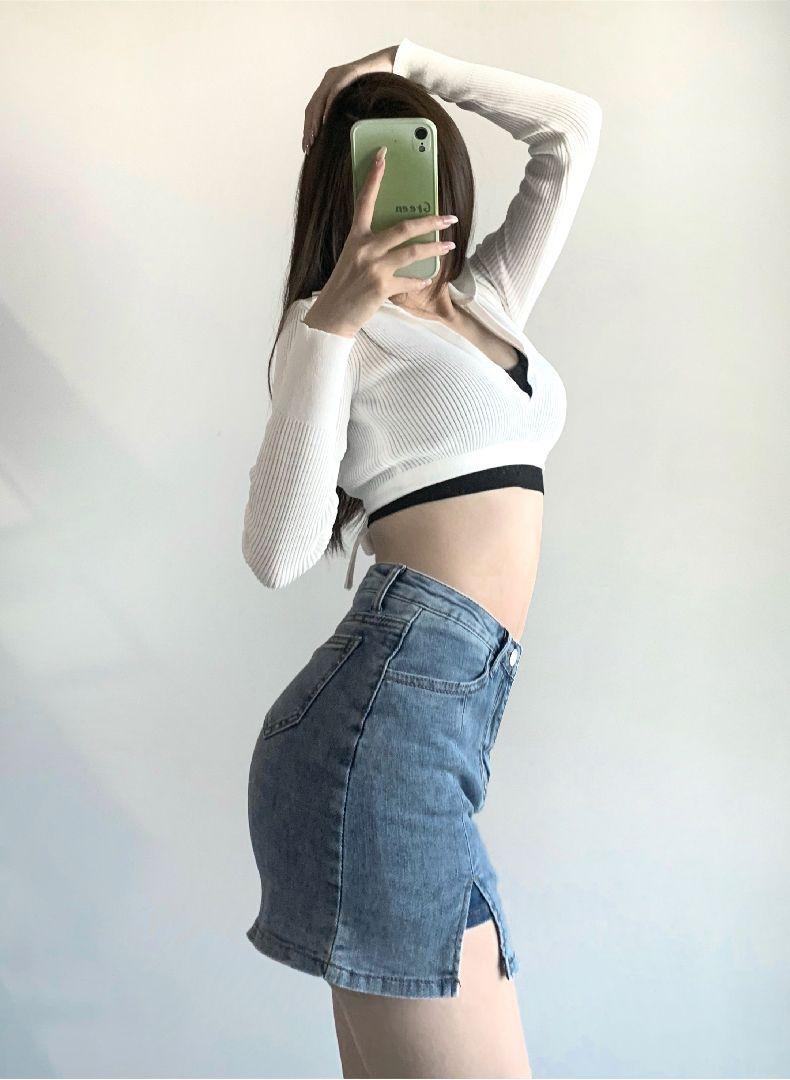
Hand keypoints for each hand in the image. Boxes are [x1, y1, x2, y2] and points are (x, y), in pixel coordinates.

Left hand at [302, 44, 398, 152]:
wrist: (388, 63)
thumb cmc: (375, 84)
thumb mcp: (355, 100)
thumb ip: (344, 110)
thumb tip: (338, 132)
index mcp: (327, 85)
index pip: (312, 109)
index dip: (308, 127)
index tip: (307, 145)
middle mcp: (328, 79)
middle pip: (312, 107)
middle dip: (308, 128)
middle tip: (307, 147)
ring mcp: (335, 75)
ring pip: (319, 101)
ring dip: (315, 121)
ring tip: (314, 137)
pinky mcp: (346, 74)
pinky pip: (333, 92)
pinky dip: (328, 108)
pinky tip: (325, 122)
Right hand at [304, 148, 457, 337]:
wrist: (332, 315)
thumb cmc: (344, 285)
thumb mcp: (353, 258)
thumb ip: (372, 245)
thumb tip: (399, 237)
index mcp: (356, 237)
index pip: (365, 200)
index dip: (374, 176)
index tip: (383, 155)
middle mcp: (365, 248)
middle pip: (404, 227)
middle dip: (431, 221)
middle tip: (449, 217)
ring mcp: (374, 268)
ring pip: (413, 252)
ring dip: (435, 248)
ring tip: (450, 245)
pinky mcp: (381, 288)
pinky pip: (410, 281)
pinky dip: (421, 280)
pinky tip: (428, 279)